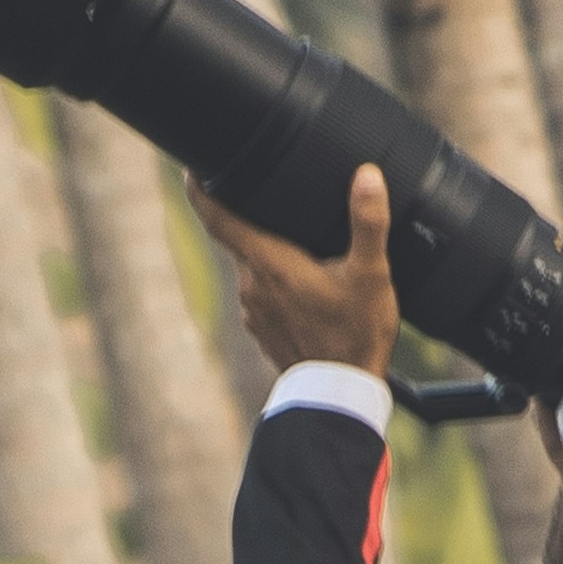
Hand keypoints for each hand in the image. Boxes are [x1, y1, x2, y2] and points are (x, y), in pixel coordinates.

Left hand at [197, 161, 394, 378]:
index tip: (191, 167)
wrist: (341, 395)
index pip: (217, 219)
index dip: (199, 190)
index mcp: (268, 264)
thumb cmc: (356, 335)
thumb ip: (369, 222)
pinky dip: (275, 276)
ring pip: (251, 264)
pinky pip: (261, 290)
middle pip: (237, 237)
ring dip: (266, 248)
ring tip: (295, 234)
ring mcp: (253, 310)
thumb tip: (367, 176)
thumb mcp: (371, 274)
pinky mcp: (262, 328)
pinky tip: (303, 277)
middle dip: (248, 213)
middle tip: (266, 188)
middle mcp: (251, 286)